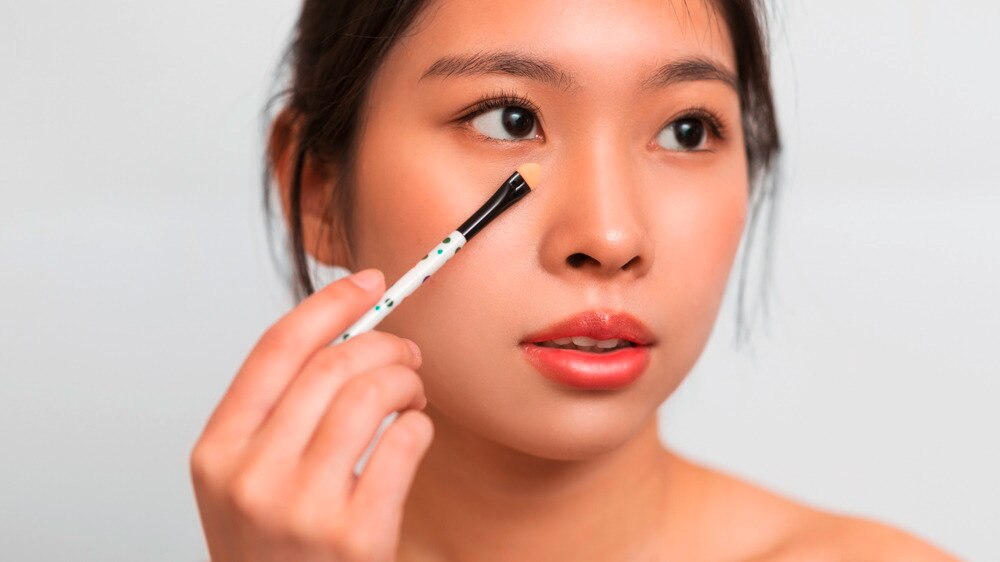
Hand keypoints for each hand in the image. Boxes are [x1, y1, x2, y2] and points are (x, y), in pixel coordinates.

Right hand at [190, 269, 430, 561]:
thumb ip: (277, 413)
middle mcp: (251, 476)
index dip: (329, 305)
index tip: (366, 284)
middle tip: (406, 353)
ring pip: (371, 394)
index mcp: (217, 451)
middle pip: (332, 364)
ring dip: (407, 381)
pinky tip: (414, 433)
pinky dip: (419, 425)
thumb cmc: (274, 550)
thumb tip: (342, 332)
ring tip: (412, 396)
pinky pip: (404, 442)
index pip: (276, 348)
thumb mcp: (245, 481)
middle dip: (384, 343)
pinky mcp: (355, 534)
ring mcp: (302, 507)